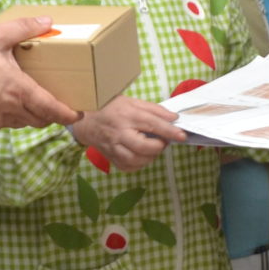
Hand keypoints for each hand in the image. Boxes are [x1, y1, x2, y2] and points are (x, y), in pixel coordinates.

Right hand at [0, 13, 82, 132]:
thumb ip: (23, 28)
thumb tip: (48, 21)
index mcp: (20, 90)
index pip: (52, 109)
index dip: (67, 114)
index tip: (77, 114)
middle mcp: (12, 109)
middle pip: (41, 119)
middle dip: (51, 114)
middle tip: (56, 104)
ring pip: (23, 123)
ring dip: (31, 115)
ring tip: (31, 101)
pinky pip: (4, 124)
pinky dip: (11, 116)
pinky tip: (5, 102)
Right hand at [70, 96, 184, 171]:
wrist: (87, 121)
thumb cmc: (111, 109)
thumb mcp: (133, 102)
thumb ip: (154, 110)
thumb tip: (173, 118)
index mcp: (126, 115)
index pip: (151, 124)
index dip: (169, 131)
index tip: (182, 135)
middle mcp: (119, 133)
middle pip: (144, 147)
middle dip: (159, 146)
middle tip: (163, 141)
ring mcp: (113, 147)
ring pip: (136, 160)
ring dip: (150, 157)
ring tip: (153, 148)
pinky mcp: (111, 158)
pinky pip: (129, 167)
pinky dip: (140, 164)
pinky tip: (141, 155)